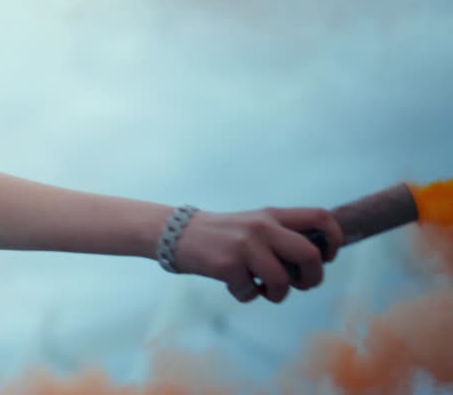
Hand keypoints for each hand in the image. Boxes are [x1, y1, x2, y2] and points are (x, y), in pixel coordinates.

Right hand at [171, 207, 344, 303]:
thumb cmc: (222, 236)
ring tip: (264, 290)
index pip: (321, 217)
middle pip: (310, 254)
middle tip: (300, 284)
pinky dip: (246, 295)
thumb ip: (282, 236)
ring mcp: (244, 245)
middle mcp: (262, 226)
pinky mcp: (227, 264)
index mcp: (272, 215)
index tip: (325, 257)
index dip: (333, 240)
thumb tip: (316, 261)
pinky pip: (251, 292)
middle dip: (312, 278)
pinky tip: (236, 285)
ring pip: (283, 281)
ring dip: (278, 295)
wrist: (176, 233)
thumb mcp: (254, 226)